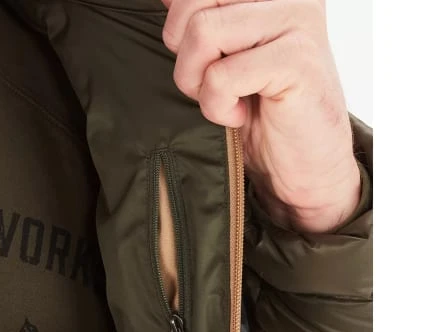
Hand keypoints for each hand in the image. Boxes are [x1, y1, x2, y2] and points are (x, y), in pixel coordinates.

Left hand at [162, 0, 360, 232]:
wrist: (304, 165)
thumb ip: (200, 18)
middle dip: (184, 57)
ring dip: (200, 84)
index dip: (178, 29)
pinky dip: (218, 107)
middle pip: (192, 3)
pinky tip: (241, 115)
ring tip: (227, 101)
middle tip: (210, 86)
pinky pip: (222, 75)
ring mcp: (295, 19)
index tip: (207, 64)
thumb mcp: (220, 57)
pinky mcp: (296, 60)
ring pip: (202, 32)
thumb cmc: (261, 114)